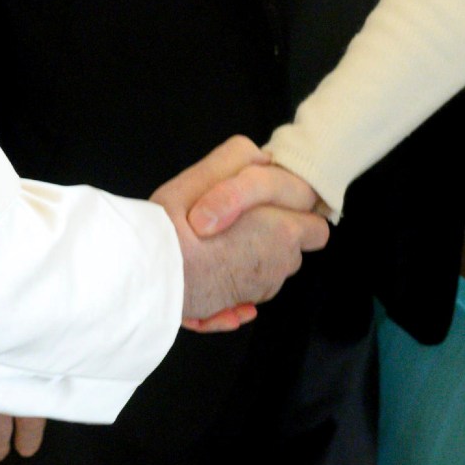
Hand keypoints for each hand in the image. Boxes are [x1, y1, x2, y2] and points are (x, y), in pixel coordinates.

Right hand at [151, 136, 330, 331]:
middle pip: (292, 250)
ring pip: (267, 272)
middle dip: (274, 238)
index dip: (296, 215)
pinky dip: (233, 285)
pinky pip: (245, 294)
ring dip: (252, 260)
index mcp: (282, 231)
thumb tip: (263, 157)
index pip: (316, 226)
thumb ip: (239, 157)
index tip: (271, 209)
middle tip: (239, 224)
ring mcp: (258, 290)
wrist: (147, 281)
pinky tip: (208, 272)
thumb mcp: (202, 175)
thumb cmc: (174, 228)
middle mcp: (278, 266)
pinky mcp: (236, 307)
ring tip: (216, 247)